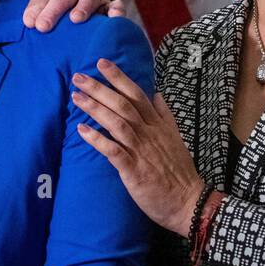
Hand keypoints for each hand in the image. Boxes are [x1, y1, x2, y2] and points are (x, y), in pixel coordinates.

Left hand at [12, 0, 125, 31]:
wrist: (72, 16)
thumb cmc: (49, 7)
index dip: (36, 4)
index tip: (28, 22)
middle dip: (53, 10)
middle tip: (42, 27)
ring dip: (83, 8)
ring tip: (75, 20)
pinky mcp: (109, 7)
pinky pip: (115, 7)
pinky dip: (116, 10)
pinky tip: (113, 17)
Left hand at [71, 58, 204, 235]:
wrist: (188, 202)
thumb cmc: (179, 172)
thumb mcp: (175, 137)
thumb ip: (164, 115)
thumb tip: (156, 94)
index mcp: (158, 125)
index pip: (137, 94)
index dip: (119, 78)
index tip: (102, 63)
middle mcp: (149, 133)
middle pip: (123, 104)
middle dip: (100, 88)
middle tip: (79, 76)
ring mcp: (141, 151)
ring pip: (117, 123)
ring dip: (95, 108)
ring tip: (76, 97)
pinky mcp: (134, 170)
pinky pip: (113, 151)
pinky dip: (97, 139)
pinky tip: (81, 130)